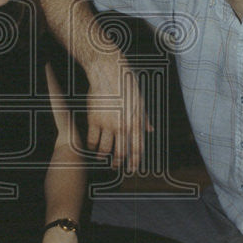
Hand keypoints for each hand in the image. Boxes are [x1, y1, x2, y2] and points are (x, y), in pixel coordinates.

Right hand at [86, 53, 151, 172]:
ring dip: (103, 157)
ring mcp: (108, 124)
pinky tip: (92, 147)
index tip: (132, 169)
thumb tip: (150, 129)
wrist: (109, 73)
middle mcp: (122, 126)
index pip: (137, 149)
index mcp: (136, 122)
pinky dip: (92, 147)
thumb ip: (144, 118)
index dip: (135, 162)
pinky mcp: (94, 120)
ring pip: (105, 150)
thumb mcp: (140, 101)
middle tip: (115, 167)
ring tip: (102, 158)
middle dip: (118, 163)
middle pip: (121, 153)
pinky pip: (92, 140)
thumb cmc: (126, 84)